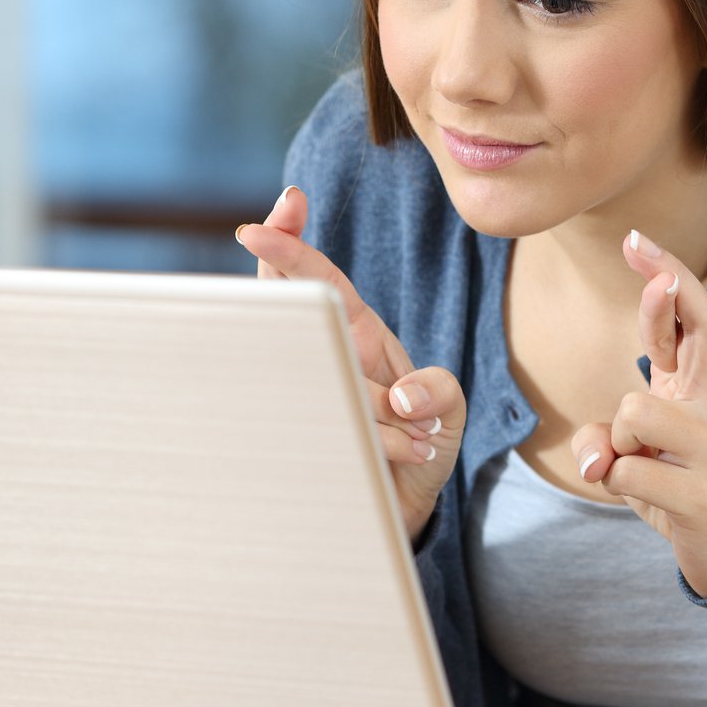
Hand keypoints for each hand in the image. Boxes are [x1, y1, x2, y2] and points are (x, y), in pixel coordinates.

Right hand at [235, 186, 462, 539]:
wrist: (408, 504)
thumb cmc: (423, 441)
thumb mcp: (450, 409)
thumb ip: (439, 391)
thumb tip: (402, 399)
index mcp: (359, 333)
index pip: (322, 280)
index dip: (297, 243)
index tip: (284, 203)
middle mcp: (328, 356)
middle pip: (284, 301)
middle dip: (273, 264)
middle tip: (256, 233)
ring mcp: (312, 393)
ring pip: (321, 375)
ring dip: (382, 406)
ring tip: (423, 431)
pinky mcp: (307, 435)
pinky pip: (334, 428)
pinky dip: (390, 443)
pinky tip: (416, 451)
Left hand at [571, 228, 706, 597]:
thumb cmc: (678, 499)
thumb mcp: (633, 461)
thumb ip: (608, 440)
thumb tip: (597, 454)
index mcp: (701, 394)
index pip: (695, 320)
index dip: (669, 277)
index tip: (638, 242)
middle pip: (694, 328)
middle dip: (661, 288)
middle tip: (636, 246)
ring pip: (635, 411)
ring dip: (616, 444)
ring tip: (637, 472)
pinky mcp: (704, 494)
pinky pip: (629, 472)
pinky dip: (616, 485)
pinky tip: (643, 502)